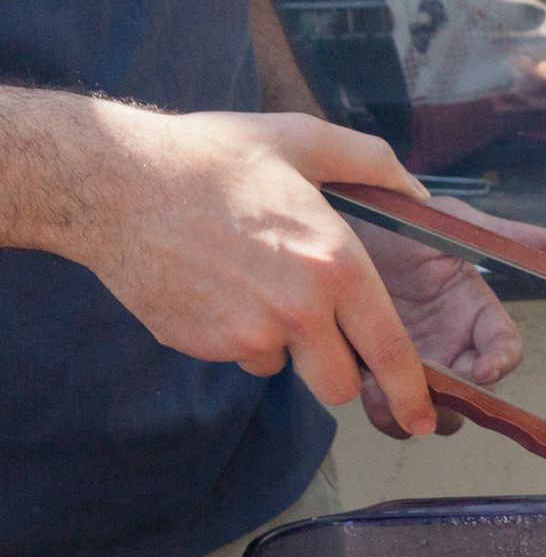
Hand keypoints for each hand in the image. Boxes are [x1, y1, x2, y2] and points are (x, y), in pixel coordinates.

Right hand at [59, 106, 442, 435]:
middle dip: (340, 369)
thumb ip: (371, 163)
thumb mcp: (299, 139)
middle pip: (342, 386)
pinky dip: (239, 336)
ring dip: (285, 347)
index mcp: (336, 266)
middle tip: (321, 327)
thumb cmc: (208, 157)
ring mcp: (247, 334)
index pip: (392, 352)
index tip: (422, 418)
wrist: (112, 183)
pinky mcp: (204, 346)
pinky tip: (219, 288)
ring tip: (257, 285)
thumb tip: (418, 193)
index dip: (412, 394)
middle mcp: (299, 311)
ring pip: (288, 370)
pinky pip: (241, 358)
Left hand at [353, 200, 545, 437]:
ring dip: (411, 410)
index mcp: (475, 314)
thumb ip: (504, 235)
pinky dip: (378, 406)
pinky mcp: (372, 368)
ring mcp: (410, 360)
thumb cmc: (394, 218)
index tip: (481, 369)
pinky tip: (360, 383)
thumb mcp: (450, 222)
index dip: (499, 363)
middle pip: (469, 395)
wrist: (333, 220)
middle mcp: (449, 344)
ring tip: (383, 390)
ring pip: (426, 409)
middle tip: (428, 388)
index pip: (503, 350)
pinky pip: (384, 405)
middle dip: (452, 401)